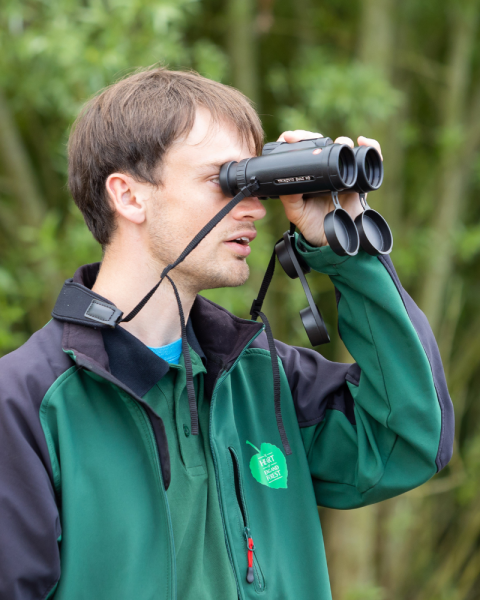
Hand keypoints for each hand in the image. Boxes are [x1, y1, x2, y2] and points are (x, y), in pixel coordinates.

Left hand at [277, 130, 382, 246]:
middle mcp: (324, 171)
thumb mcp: (296, 213)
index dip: (296, 139)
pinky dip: (370, 146)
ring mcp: (342, 174)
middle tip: (310, 139)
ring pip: (344, 148)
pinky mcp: (359, 180)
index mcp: (307, 174)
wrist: (332, 242)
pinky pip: (369, 158)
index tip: (290, 138)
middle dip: (317, 137)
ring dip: (342, 141)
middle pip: (322, 144)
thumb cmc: (312, 226)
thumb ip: (289, 198)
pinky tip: (362, 141)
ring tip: (339, 143)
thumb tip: (284, 181)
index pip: (301, 150)